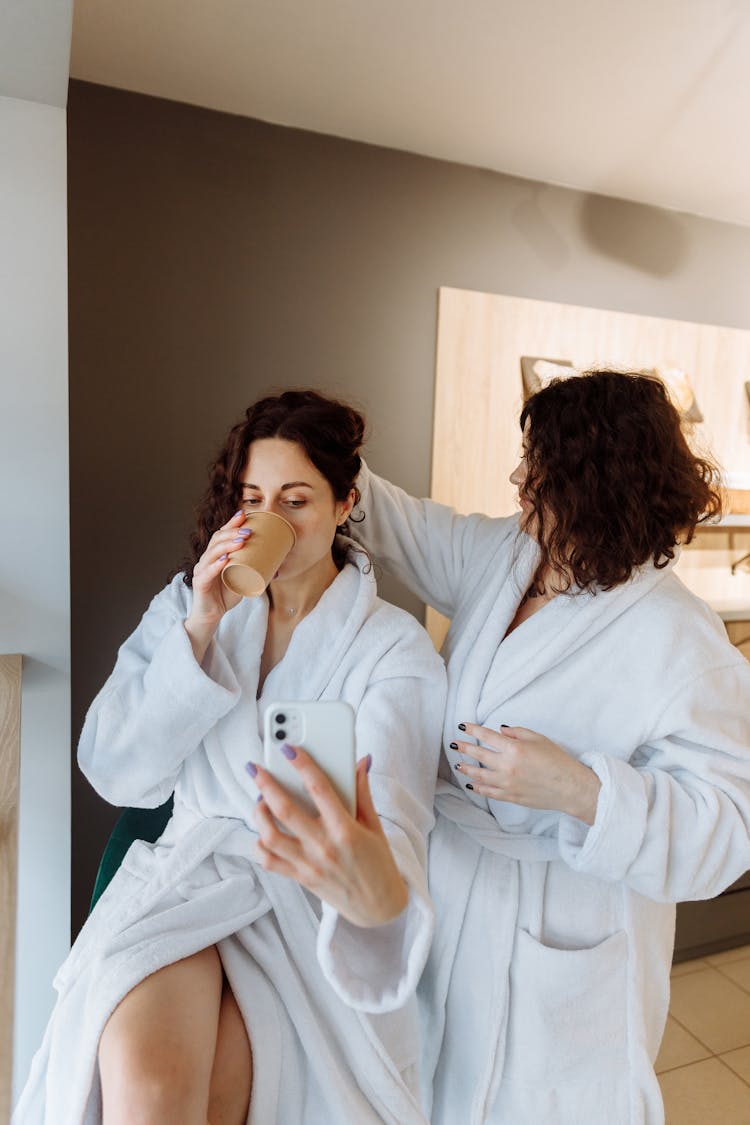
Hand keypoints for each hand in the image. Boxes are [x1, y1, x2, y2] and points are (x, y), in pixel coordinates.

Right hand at [184, 510, 249, 658]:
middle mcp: (207, 559)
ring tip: (241, 542)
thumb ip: (255, 573)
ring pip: (212, 553)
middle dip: (232, 532)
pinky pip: (207, 572)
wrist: (212, 616)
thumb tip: (278, 569)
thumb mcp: (243, 581)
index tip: (245, 514)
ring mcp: (201, 570)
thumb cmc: (225, 595)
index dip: (231, 523)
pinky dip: (215, 566)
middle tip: (248, 531)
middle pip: (217, 539)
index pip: (222, 534)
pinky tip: (224, 560)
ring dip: (226, 546)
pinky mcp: (199, 583)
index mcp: (216, 555)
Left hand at [251, 748, 408, 926]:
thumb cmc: (379, 864)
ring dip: (259, 815)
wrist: (379, 908)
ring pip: (270, 836)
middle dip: (266, 785)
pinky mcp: (300, 879)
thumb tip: (360, 761)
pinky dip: (260, 845)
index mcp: (345, 829)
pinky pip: (270, 862)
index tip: (289, 749)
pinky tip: (263, 832)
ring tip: (259, 800)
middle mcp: (323, 846)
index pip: (319, 789)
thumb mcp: (375, 826)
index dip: (302, 765)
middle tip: (256, 769)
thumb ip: (363, 792)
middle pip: (285, 810)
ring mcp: (308, 864)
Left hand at [454, 723, 600, 824]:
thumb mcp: (539, 739)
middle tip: (454, 744)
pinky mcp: (510, 796)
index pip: (487, 736)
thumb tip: (500, 730)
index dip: (473, 730)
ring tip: (458, 764)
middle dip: (464, 748)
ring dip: (467, 769)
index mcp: (514, 748)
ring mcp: (507, 783)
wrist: (570, 787)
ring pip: (480, 776)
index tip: (463, 726)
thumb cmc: (558, 761)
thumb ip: (517, 732)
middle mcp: (507, 766)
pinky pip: (489, 792)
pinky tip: (471, 785)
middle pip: (479, 755)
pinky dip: (478, 788)